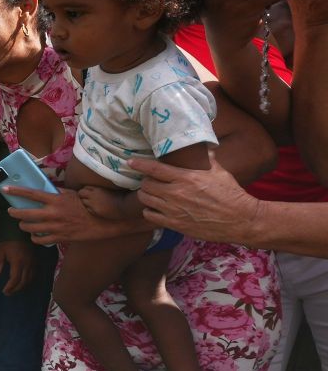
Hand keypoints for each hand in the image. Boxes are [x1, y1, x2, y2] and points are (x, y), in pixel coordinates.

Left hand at [0, 240, 34, 294]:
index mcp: (17, 261)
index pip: (15, 279)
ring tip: (14, 289)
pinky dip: (28, 281)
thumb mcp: (0, 251)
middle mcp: (27, 264)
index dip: (10, 287)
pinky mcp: (35, 261)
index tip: (4, 291)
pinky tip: (23, 282)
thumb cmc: (8, 241)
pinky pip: (34, 274)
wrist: (20, 232)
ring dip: (22, 286)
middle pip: (23, 281)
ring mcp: (32, 263)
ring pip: (29, 279)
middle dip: (15, 289)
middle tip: (8, 292)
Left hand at [4, 186, 144, 244]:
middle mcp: (53, 213)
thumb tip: (45, 189)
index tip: (5, 189)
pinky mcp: (60, 237)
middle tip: (11, 211)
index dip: (16, 191)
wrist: (102, 222)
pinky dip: (35, 238)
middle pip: (26, 214)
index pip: (31, 194)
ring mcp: (55, 227)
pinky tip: (34, 235)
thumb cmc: (87, 205)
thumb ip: (57, 192)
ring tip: (22, 224)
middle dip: (15, 213)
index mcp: (56, 199)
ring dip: (23, 226)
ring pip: (30, 229)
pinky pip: (41, 240)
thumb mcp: (72, 194)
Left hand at [132, 150, 258, 244]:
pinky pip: (150, 216)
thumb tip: (204, 147)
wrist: (240, 220)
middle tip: (150, 180)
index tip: (131, 162)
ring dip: (145, 195)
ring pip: (145, 200)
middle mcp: (176, 194)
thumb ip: (207, 159)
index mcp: (186, 178)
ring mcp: (174, 210)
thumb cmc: (231, 194)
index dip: (139, 164)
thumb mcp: (219, 172)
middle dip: (145, 181)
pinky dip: (149, 210)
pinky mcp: (175, 224)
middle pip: (146, 185)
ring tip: (151, 193)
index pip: (154, 169)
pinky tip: (156, 208)